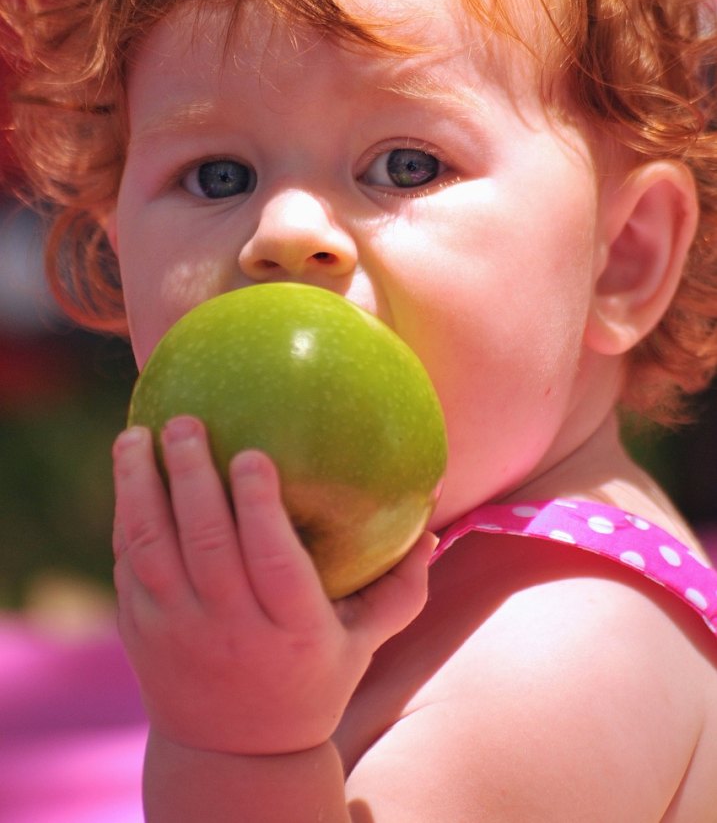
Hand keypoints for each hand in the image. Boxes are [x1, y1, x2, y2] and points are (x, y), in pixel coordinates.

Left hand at [112, 416, 434, 755]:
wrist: (235, 754)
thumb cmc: (312, 679)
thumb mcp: (364, 643)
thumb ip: (400, 585)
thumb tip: (433, 513)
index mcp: (292, 631)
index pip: (273, 562)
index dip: (259, 508)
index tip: (251, 454)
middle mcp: (231, 631)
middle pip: (206, 544)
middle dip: (192, 477)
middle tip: (186, 423)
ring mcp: (179, 633)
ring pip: (152, 549)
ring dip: (140, 487)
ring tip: (138, 434)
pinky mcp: (141, 632)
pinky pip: (129, 565)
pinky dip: (127, 516)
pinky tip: (129, 470)